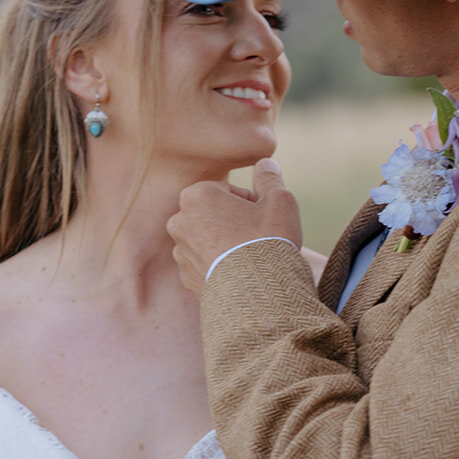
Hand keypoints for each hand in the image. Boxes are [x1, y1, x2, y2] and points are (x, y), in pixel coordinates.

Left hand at [168, 160, 302, 296]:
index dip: (251, 203)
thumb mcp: (279, 201)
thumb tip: (265, 163)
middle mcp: (179, 222)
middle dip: (234, 222)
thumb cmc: (268, 241)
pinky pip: (207, 266)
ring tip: (251, 259)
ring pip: (209, 241)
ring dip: (227, 245)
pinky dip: (221, 268)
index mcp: (196, 195)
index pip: (228, 191)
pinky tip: (242, 276)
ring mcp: (180, 254)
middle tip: (258, 238)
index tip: (264, 218)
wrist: (258, 296)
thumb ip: (270, 178)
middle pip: (215, 215)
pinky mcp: (186, 280)